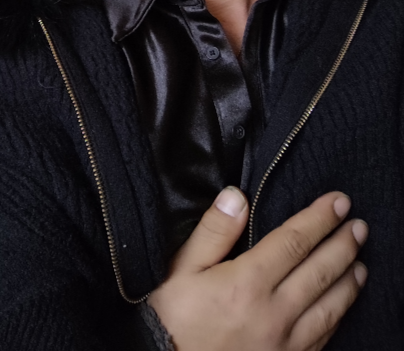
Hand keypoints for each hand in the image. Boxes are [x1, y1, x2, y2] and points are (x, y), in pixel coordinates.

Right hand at [149, 188, 367, 350]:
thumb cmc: (172, 317)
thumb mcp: (183, 268)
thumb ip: (213, 232)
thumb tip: (236, 196)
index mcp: (247, 282)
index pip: (294, 241)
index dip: (319, 219)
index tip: (338, 202)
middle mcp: (274, 312)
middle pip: (319, 271)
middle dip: (342, 244)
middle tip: (359, 225)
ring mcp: (284, 342)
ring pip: (330, 306)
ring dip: (349, 280)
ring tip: (361, 262)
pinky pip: (323, 338)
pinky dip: (338, 316)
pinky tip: (341, 306)